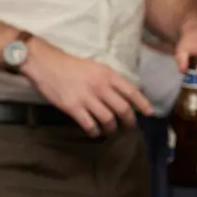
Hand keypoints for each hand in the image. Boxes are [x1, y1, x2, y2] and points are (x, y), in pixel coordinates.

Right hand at [22, 38, 150, 135]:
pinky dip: (95, 132)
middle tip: (129, 126)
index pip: (131, 91)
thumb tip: (123, 94)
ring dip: (111, 128)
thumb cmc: (70, 65)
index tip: (150, 113)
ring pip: (108, 119)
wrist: (46, 64)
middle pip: (122, 109)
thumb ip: (109, 79)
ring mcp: (86, 97)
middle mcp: (100, 86)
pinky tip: (94, 132)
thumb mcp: (95, 67)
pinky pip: (90, 125)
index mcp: (107, 74)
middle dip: (129, 121)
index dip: (142, 104)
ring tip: (109, 130)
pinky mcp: (73, 107)